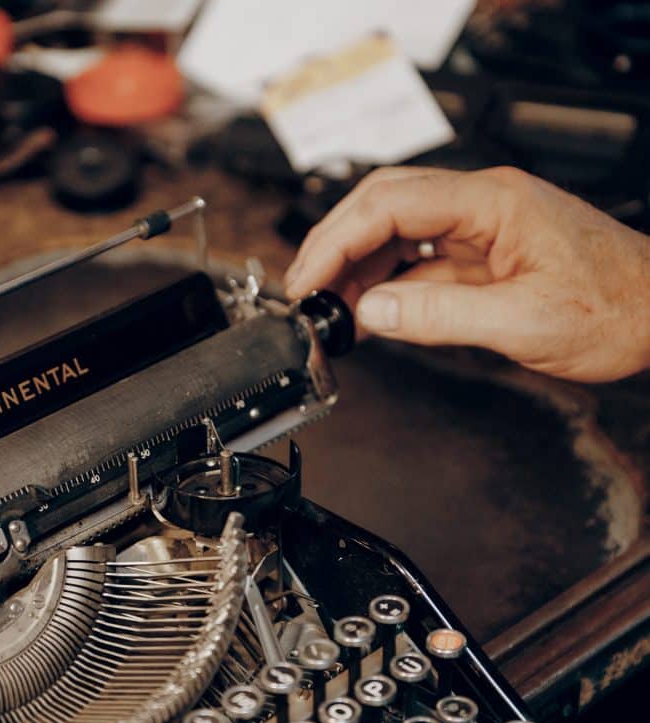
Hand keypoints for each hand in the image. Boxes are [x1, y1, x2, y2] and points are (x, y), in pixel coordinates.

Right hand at [284, 166, 649, 381]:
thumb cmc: (616, 307)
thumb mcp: (524, 321)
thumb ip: (440, 314)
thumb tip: (371, 312)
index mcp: (492, 203)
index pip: (389, 204)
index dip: (336, 241)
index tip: (306, 280)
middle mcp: (482, 205)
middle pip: (383, 205)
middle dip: (335, 245)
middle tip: (304, 291)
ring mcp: (481, 227)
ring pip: (396, 231)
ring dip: (357, 268)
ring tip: (329, 309)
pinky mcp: (482, 254)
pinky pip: (418, 259)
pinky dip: (385, 284)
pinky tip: (368, 310)